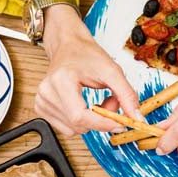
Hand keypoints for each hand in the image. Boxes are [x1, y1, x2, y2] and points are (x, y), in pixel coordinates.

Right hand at [36, 8, 139, 137]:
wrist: (70, 46)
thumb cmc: (87, 55)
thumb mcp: (112, 71)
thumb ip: (126, 95)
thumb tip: (136, 118)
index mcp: (60, 81)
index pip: (80, 117)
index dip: (103, 124)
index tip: (121, 123)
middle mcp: (47, 92)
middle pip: (79, 125)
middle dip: (101, 120)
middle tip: (111, 101)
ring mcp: (41, 101)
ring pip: (75, 130)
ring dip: (92, 121)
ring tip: (96, 100)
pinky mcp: (41, 107)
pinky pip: (67, 128)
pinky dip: (81, 122)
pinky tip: (83, 105)